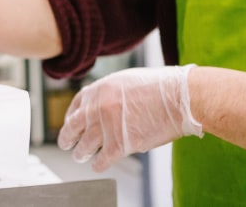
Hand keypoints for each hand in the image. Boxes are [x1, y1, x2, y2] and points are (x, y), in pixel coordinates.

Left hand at [57, 65, 202, 171]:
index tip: (70, 124)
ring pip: (85, 145)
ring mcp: (107, 126)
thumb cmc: (161, 87)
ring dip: (80, 153)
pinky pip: (102, 159)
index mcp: (99, 89)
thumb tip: (101, 104)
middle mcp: (97, 107)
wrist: (180, 97)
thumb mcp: (126, 80)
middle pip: (74, 126)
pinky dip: (98, 164)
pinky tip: (97, 166)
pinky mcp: (120, 144)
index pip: (76, 105)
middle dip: (67, 137)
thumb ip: (109, 92)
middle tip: (66, 143)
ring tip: (79, 156)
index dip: (70, 117)